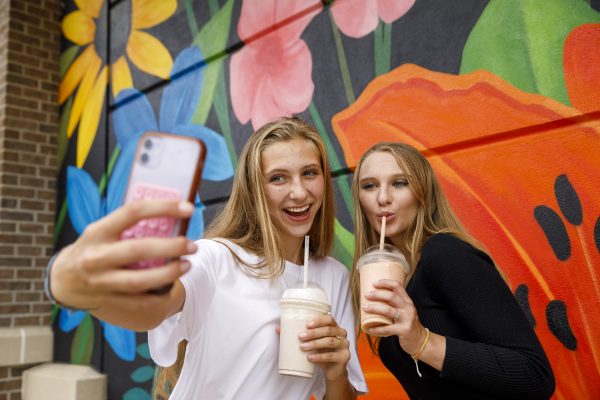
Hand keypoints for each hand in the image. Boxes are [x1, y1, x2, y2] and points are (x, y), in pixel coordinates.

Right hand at [51, 200, 196, 311]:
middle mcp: (96, 257)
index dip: (163, 207)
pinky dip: (159, 296)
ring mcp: (101, 282)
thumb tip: (171, 217)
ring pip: (139, 281)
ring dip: (169, 273)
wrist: (62, 281)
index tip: (188, 208)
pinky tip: (173, 286)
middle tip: (192, 245)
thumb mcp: (102, 231)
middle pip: (138, 250)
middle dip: (171, 247)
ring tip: (187, 265)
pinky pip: (138, 302)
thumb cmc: (92, 249)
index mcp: (97, 232)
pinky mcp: (107, 301)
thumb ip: (129, 225)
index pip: (132, 212)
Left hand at [299, 313, 349, 380]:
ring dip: (315, 344)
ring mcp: (344, 346)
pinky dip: (319, 357)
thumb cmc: (322, 352)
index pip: (329, 318)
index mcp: (335, 327)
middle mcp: (341, 334)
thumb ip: (299, 335)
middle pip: (328, 330)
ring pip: (330, 342)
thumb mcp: (312, 342)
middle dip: (313, 333)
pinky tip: (310, 358)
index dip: (319, 320)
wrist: (333, 371)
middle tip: (300, 337)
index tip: (306, 324)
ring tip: (302, 347)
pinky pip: (331, 356)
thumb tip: (278, 329)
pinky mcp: (344, 357)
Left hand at [362, 279, 425, 355]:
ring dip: (374, 308)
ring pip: (388, 310)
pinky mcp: (404, 330)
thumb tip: (374, 298)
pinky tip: (369, 328)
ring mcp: (407, 319)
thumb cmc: (408, 324)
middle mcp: (408, 308)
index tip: (374, 283)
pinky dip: (377, 328)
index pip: (397, 286)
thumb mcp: (405, 311)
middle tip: (366, 295)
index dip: (385, 282)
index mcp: (407, 301)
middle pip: (391, 297)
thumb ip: (394, 304)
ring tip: (365, 308)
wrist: (420, 340)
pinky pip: (387, 328)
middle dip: (377, 295)